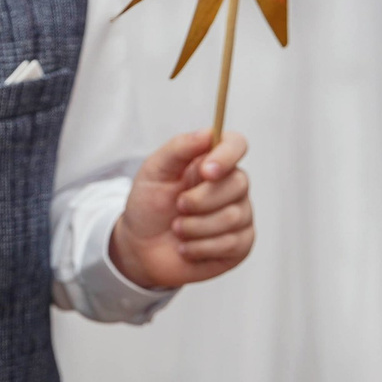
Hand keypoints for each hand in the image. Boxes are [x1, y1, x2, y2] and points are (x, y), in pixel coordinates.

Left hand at [109, 130, 252, 290]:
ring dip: (195, 226)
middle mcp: (231, 185)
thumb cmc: (149, 205)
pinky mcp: (240, 244)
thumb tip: (209, 132)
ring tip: (177, 229)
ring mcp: (240, 215)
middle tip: (178, 206)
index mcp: (211, 161)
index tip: (205, 171)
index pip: (235, 145)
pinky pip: (232, 244)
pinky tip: (186, 248)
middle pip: (237, 184)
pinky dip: (200, 247)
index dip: (226, 156)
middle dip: (199, 200)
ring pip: (233, 217)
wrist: (140, 247)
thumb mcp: (154, 171)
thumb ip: (180, 148)